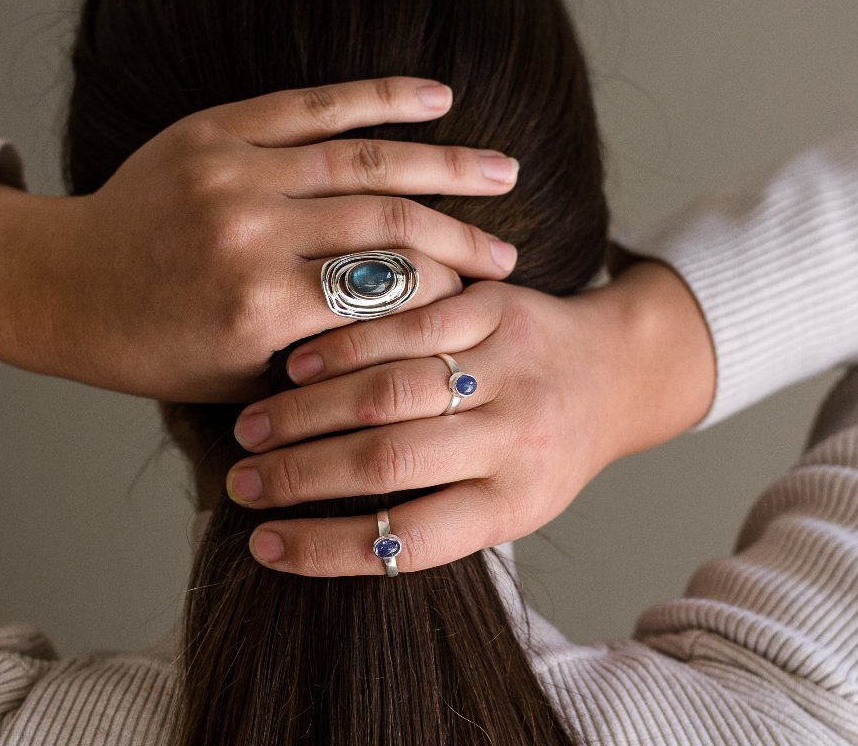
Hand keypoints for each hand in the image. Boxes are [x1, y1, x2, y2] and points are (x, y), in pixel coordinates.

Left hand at [0, 77, 520, 400]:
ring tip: (503, 172)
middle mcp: (250, 235)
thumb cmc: (157, 346)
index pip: (386, 292)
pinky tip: (439, 95)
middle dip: (464, 235)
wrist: (68, 285)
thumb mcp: (244, 376)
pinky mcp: (218, 129)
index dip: (447, 291)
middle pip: (390, 224)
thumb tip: (423, 320)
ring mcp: (234, 172)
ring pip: (366, 160)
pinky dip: (383, 97)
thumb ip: (328, 350)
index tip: (487, 293)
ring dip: (446, 165)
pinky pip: (315, 104)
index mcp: (257, 309)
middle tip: (512, 248)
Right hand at [227, 259, 716, 574]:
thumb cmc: (548, 449)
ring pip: (389, 390)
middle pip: (389, 461)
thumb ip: (436, 514)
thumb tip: (313, 532)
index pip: (410, 539)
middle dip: (300, 476)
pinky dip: (347, 345)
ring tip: (254, 429)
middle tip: (242, 482)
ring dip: (308, 412)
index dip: (326, 547)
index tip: (262, 546)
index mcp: (516, 502)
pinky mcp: (495, 309)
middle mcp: (514, 437)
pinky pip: (409, 325)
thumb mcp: (514, 500)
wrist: (615, 369)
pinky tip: (297, 364)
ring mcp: (505, 367)